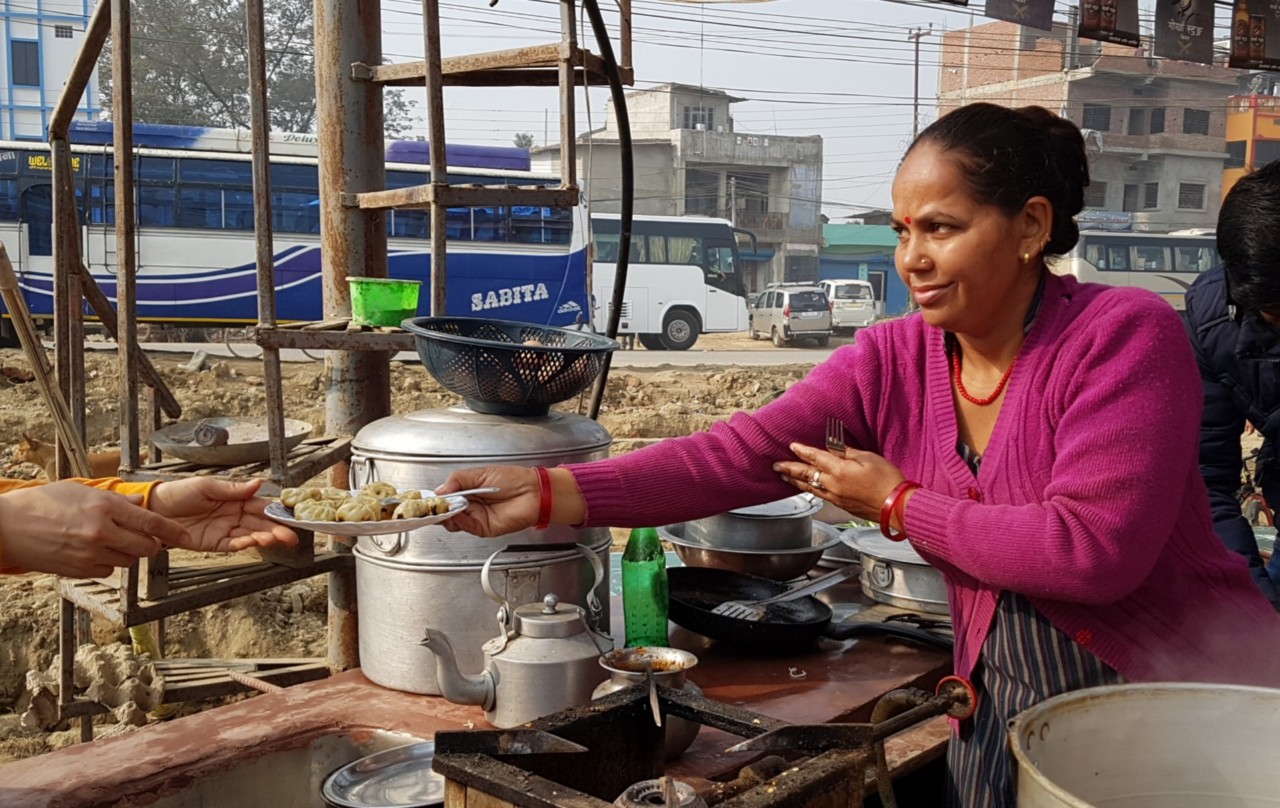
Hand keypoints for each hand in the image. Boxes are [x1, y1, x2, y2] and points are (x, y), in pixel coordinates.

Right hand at [0, 481, 185, 577]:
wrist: (7, 525)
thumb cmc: (41, 503)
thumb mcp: (82, 491)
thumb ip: (116, 499)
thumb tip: (141, 504)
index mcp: (104, 508)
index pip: (151, 522)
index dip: (173, 531)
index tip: (185, 536)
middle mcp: (100, 532)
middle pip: (145, 547)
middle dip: (150, 543)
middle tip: (142, 536)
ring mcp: (89, 554)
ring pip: (129, 561)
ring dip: (127, 553)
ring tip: (109, 540)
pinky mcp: (78, 570)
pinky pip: (108, 572)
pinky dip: (108, 564)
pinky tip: (92, 551)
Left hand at [148, 478, 298, 552]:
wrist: (154, 509)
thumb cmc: (177, 493)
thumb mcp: (206, 485)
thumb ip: (233, 488)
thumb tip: (257, 483)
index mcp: (234, 499)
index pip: (260, 505)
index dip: (275, 510)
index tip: (288, 515)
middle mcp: (233, 515)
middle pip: (260, 523)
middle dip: (277, 529)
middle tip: (291, 535)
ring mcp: (224, 530)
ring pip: (250, 535)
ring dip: (265, 538)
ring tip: (276, 539)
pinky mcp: (214, 544)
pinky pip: (233, 545)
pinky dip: (244, 544)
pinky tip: (254, 542)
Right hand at [436, 466, 541, 536]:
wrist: (532, 492)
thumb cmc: (513, 479)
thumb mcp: (480, 473)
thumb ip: (458, 480)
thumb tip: (440, 489)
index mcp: (468, 490)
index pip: (445, 496)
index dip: (436, 498)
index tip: (426, 499)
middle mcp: (470, 505)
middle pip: (446, 511)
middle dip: (437, 509)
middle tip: (433, 505)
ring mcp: (476, 517)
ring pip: (453, 521)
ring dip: (447, 515)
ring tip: (447, 507)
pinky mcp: (483, 528)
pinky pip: (466, 526)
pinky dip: (459, 521)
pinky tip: (457, 513)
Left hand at [773, 442, 906, 522]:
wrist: (897, 507)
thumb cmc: (888, 481)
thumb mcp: (869, 458)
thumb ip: (848, 453)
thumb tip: (835, 449)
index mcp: (840, 470)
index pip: (815, 457)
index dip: (802, 451)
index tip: (792, 446)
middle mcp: (834, 485)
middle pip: (806, 474)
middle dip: (789, 469)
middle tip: (776, 466)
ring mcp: (837, 498)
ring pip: (810, 487)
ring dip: (795, 481)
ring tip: (784, 477)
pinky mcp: (842, 506)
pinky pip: (820, 495)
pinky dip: (810, 489)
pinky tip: (808, 487)